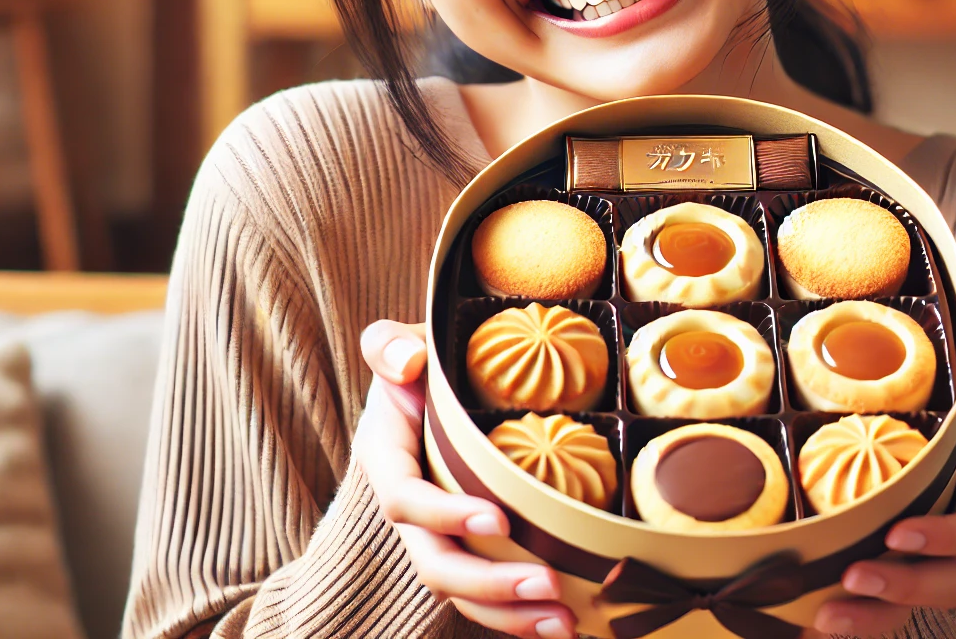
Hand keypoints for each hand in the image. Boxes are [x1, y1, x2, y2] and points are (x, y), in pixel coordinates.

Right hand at [353, 319, 575, 638]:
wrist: (437, 389)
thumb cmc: (425, 364)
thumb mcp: (402, 345)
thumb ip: (388, 345)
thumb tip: (407, 361)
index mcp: (388, 459)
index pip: (405, 499)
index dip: (444, 515)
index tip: (497, 520)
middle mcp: (410, 509)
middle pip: (435, 563)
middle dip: (488, 583)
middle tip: (546, 585)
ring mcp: (439, 536)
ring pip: (462, 592)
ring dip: (510, 614)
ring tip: (564, 622)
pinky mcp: (470, 551)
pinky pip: (488, 595)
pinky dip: (521, 616)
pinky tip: (567, 625)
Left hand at [811, 344, 955, 637]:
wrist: (890, 410)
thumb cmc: (934, 392)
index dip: (947, 538)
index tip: (899, 533)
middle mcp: (952, 536)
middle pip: (949, 582)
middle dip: (905, 588)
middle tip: (854, 576)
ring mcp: (917, 560)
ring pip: (908, 607)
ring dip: (872, 619)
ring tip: (826, 618)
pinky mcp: (881, 571)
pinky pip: (871, 611)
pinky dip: (843, 627)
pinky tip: (805, 631)